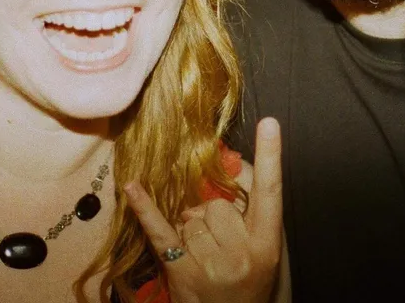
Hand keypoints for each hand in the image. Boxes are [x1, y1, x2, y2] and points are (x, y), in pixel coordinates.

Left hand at [124, 118, 281, 302]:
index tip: (270, 123)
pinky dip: (145, 208)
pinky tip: (132, 186)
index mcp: (266, 244)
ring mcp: (211, 265)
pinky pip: (160, 231)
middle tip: (220, 246)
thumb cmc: (244, 282)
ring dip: (191, 230)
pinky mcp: (181, 271)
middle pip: (218, 204)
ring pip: (191, 217)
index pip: (271, 192)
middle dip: (212, 217)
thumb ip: (249, 209)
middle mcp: (241, 254)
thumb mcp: (260, 249)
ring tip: (203, 257)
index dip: (272, 156)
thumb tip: (227, 166)